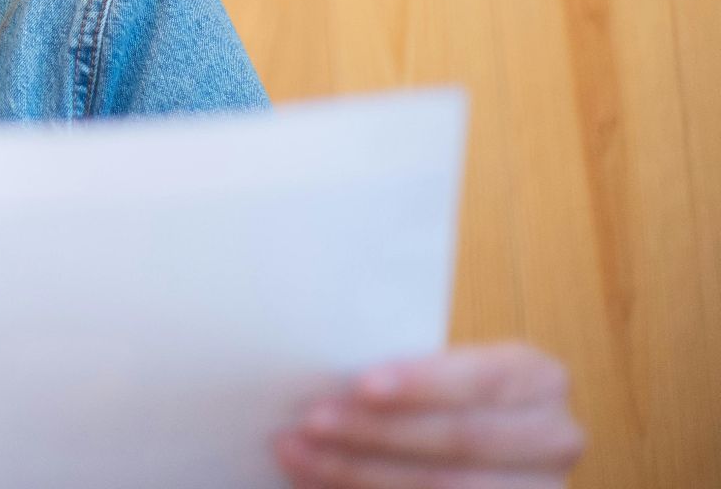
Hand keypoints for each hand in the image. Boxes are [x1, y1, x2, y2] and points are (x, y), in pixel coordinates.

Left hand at [273, 341, 584, 487]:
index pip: (481, 379)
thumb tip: (326, 382)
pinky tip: (319, 483)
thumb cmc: (443, 399)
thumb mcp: (440, 375)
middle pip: (459, 440)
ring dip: (358, 472)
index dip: (422, 384)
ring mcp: (539, 488)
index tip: (362, 385)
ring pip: (444, 486)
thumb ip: (404, 378)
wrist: (475, 444)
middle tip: (311, 422)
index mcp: (539, 380)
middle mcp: (554, 437)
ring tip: (299, 454)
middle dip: (376, 432)